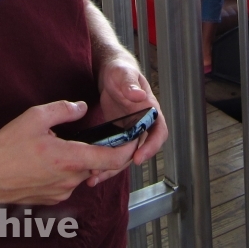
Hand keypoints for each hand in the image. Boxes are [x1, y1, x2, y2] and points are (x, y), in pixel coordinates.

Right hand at [0, 100, 138, 206]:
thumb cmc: (4, 148)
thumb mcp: (34, 117)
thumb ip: (63, 109)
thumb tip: (82, 107)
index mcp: (69, 158)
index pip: (111, 158)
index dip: (126, 148)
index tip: (132, 137)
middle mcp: (68, 179)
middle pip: (97, 165)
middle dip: (99, 150)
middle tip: (94, 134)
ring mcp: (59, 192)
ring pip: (82, 173)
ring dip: (80, 160)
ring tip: (62, 144)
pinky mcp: (50, 199)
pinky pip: (68, 182)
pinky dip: (66, 170)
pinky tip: (50, 158)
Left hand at [96, 59, 167, 175]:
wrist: (110, 72)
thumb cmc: (121, 70)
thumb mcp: (124, 74)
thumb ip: (131, 85)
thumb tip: (140, 96)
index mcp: (150, 110)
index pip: (159, 132)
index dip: (151, 147)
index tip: (139, 158)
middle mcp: (142, 123)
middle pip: (140, 150)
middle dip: (124, 164)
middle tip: (105, 172)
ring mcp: (130, 130)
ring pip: (125, 155)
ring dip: (111, 168)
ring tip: (93, 177)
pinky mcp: (117, 134)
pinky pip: (113, 151)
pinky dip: (103, 161)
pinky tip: (90, 169)